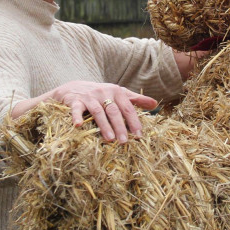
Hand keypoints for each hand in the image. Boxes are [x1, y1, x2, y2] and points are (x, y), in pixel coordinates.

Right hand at [13, 81, 157, 142]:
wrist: (73, 87)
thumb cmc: (100, 94)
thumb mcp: (118, 94)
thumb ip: (135, 99)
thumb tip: (155, 104)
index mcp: (116, 91)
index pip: (127, 108)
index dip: (133, 121)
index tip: (138, 135)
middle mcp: (103, 92)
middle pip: (114, 111)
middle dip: (120, 127)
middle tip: (125, 142)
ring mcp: (89, 96)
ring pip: (98, 112)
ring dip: (104, 125)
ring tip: (109, 139)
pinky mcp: (75, 100)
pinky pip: (76, 109)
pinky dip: (77, 117)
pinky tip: (78, 126)